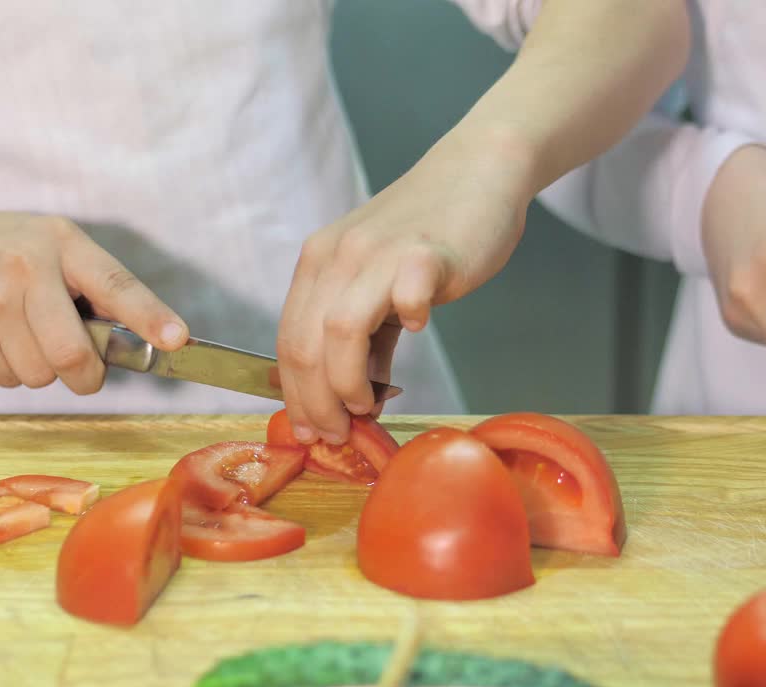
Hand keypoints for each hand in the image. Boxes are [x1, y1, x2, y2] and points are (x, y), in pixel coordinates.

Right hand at [0, 209, 185, 392]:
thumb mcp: (44, 246)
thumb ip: (88, 286)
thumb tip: (138, 340)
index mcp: (62, 243)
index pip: (116, 284)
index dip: (149, 316)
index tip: (176, 340)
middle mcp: (29, 267)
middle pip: (74, 353)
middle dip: (83, 375)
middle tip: (81, 371)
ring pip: (40, 374)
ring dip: (38, 370)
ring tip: (18, 335)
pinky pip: (6, 378)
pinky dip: (5, 370)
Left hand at [276, 128, 533, 442]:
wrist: (477, 172)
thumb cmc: (430, 232)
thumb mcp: (380, 283)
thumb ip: (367, 338)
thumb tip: (361, 399)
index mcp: (318, 263)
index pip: (288, 342)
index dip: (294, 396)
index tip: (310, 432)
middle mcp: (337, 256)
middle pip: (304, 345)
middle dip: (316, 404)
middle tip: (339, 435)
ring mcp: (379, 254)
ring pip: (338, 332)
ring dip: (346, 385)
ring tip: (367, 408)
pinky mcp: (424, 253)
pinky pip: (405, 296)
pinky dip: (407, 323)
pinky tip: (417, 330)